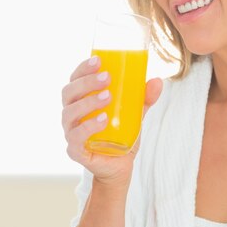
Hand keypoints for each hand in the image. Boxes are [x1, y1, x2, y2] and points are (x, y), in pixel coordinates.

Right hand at [61, 55, 162, 185]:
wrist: (119, 167)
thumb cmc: (120, 135)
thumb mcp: (134, 115)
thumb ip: (143, 99)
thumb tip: (157, 81)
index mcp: (80, 100)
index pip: (75, 79)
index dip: (83, 68)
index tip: (98, 60)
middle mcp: (71, 114)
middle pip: (69, 92)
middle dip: (86, 82)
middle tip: (107, 78)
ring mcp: (70, 132)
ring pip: (69, 112)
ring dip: (87, 102)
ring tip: (107, 97)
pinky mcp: (75, 150)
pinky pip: (75, 137)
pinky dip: (88, 127)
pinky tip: (103, 120)